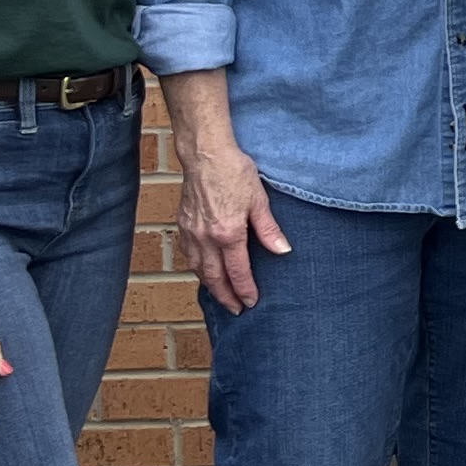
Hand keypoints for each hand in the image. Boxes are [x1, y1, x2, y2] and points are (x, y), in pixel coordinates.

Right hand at [178, 124, 291, 310]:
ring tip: (222, 296)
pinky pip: (189, 255)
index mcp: (228, 234)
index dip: (245, 290)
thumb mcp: (259, 200)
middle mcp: (206, 238)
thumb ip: (269, 229)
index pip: (238, 272)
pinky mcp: (183, 224)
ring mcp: (191, 232)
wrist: (205, 155)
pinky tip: (204, 271)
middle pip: (215, 278)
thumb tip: (282, 251)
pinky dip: (197, 268)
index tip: (252, 302)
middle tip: (236, 310)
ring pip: (198, 269)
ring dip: (210, 285)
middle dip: (226, 297)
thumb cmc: (234, 172)